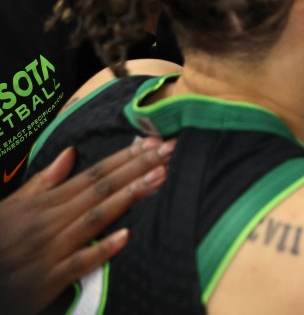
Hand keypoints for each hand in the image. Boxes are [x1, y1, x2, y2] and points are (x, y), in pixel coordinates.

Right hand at [0, 137, 174, 314]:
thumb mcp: (14, 206)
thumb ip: (45, 181)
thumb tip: (71, 152)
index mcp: (47, 203)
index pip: (93, 174)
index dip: (125, 158)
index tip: (154, 142)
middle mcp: (53, 221)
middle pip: (102, 189)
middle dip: (137, 168)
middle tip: (170, 150)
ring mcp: (52, 249)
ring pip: (96, 218)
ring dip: (129, 196)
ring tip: (160, 178)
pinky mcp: (49, 278)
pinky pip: (79, 263)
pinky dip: (102, 249)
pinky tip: (126, 236)